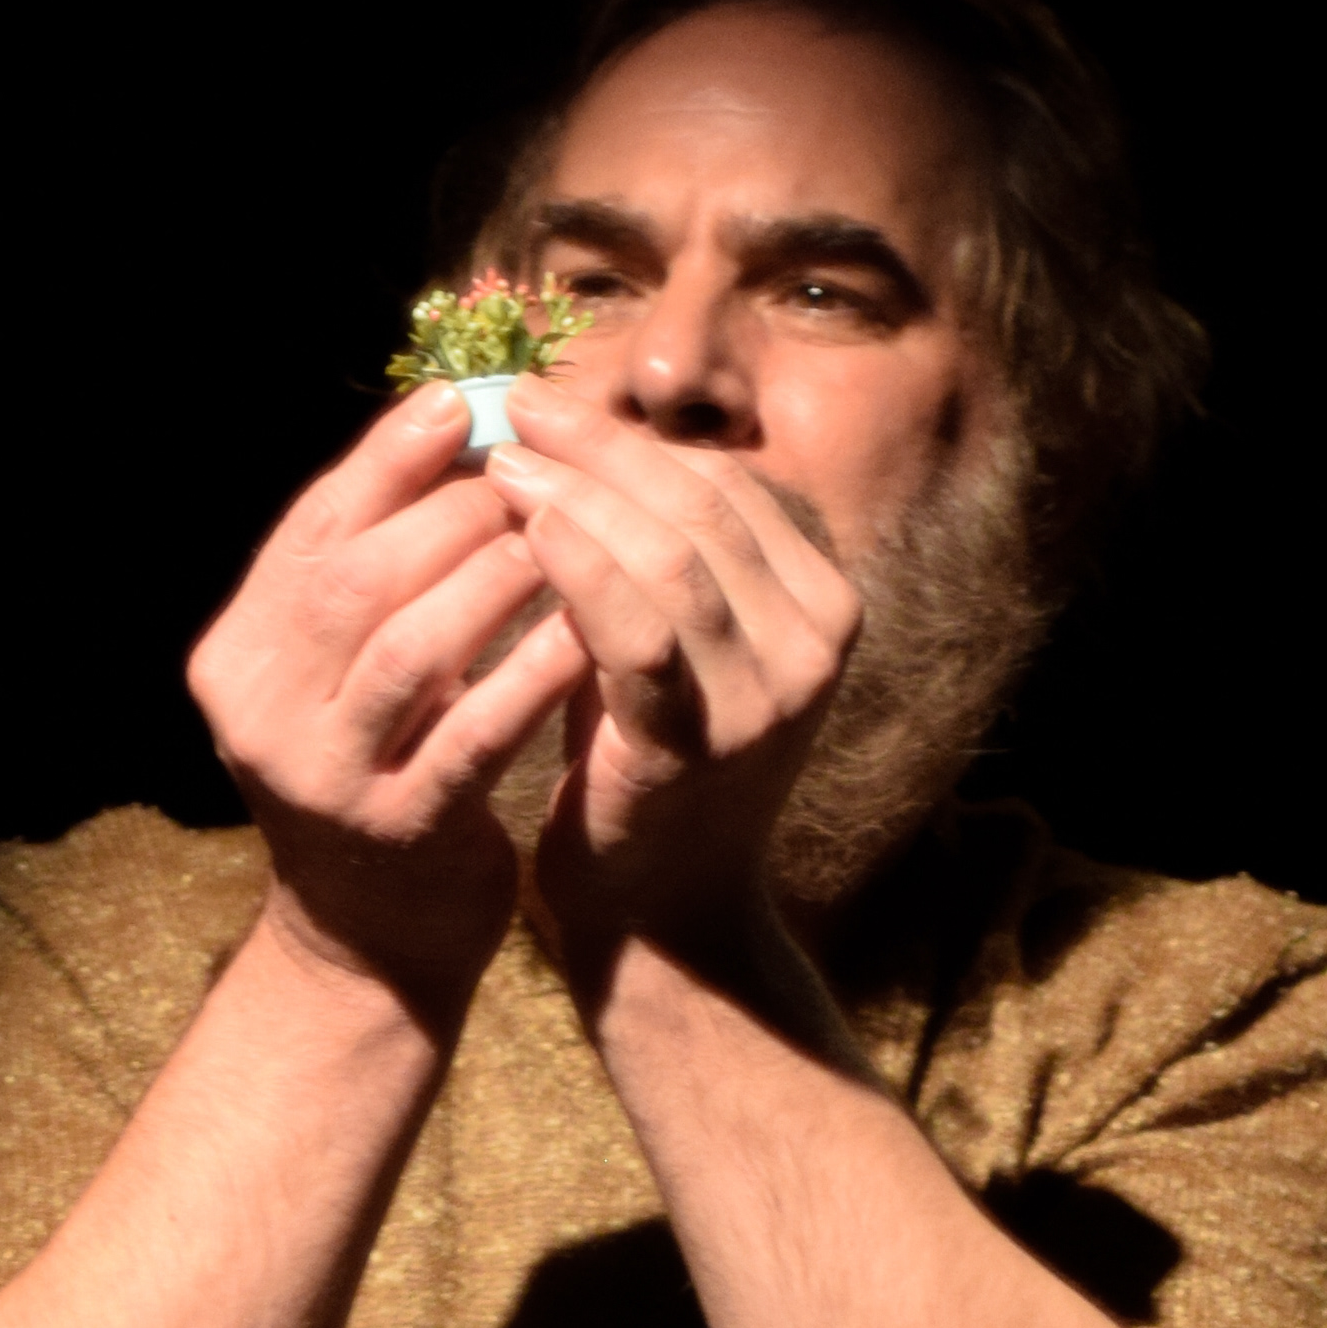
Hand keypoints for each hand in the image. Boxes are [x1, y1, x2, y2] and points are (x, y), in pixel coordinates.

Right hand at [186, 391, 590, 1021]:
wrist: (371, 948)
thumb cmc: (381, 776)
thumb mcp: (344, 675)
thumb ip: (370, 572)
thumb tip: (447, 421)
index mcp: (238, 657)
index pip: (309, 531)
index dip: (386, 461)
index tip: (462, 404)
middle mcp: (260, 716)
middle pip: (354, 578)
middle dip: (450, 515)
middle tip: (533, 476)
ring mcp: (324, 780)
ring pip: (409, 648)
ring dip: (492, 581)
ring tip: (561, 539)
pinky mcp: (398, 832)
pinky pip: (474, 734)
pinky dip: (530, 674)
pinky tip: (585, 631)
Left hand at [478, 387, 862, 968]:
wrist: (664, 918)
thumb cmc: (653, 770)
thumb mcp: (681, 647)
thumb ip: (660, 557)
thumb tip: (583, 437)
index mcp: (822, 605)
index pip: (723, 486)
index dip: (629, 438)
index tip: (547, 409)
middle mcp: (814, 644)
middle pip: (699, 505)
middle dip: (599, 449)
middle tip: (515, 411)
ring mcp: (767, 698)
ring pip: (673, 555)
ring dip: (580, 497)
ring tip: (504, 465)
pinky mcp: (703, 745)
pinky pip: (638, 633)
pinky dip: (579, 569)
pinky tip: (524, 533)